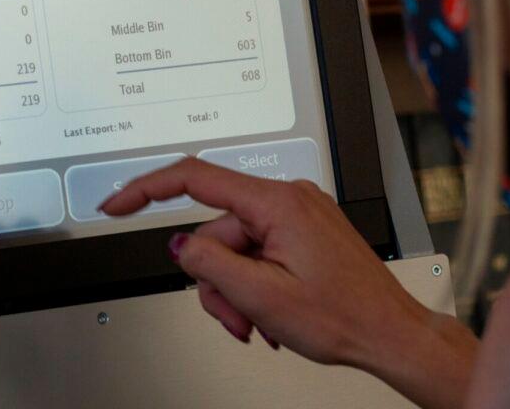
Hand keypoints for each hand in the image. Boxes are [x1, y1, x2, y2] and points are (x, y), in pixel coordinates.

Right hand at [99, 158, 477, 408]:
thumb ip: (210, 264)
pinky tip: (272, 310)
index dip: (146, 188)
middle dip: (215, 278)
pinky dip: (255, 282)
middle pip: (215, 230)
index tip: (118, 203)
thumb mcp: (262, 296)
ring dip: (237, 288)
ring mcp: (298, 213)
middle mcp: (288, 197)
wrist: (392, 333)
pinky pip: (258, 249)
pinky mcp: (304, 230)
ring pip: (234, 246)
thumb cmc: (346, 316)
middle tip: (235, 317)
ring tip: (260, 321)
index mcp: (277, 202)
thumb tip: (181, 245)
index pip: (194, 177)